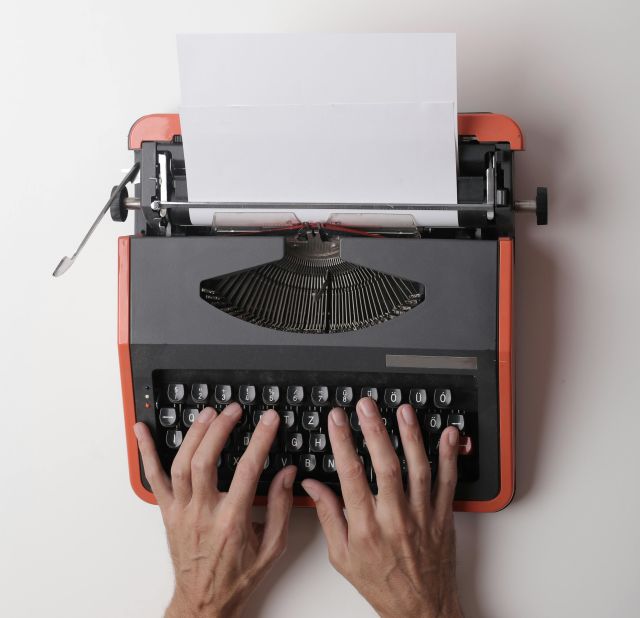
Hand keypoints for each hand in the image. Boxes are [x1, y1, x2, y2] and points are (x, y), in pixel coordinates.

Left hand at [134, 403, 296, 617]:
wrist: (204, 603)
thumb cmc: (237, 577)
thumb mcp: (272, 547)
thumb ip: (280, 507)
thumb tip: (287, 473)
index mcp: (232, 521)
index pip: (248, 470)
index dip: (261, 439)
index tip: (269, 420)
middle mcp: (202, 513)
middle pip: (206, 461)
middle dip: (220, 429)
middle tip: (234, 410)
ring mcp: (181, 512)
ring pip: (181, 464)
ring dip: (193, 434)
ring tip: (207, 413)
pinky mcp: (167, 513)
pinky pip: (154, 478)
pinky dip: (146, 451)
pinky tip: (142, 430)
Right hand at [302, 398, 462, 617]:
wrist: (421, 609)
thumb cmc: (381, 583)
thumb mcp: (342, 556)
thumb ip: (327, 515)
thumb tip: (312, 485)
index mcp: (366, 527)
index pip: (351, 475)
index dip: (342, 442)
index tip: (337, 419)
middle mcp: (395, 518)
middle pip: (386, 465)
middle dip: (375, 430)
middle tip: (367, 405)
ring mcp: (422, 515)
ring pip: (418, 468)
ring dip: (411, 436)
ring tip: (403, 411)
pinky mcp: (443, 516)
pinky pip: (448, 482)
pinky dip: (449, 456)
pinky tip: (448, 434)